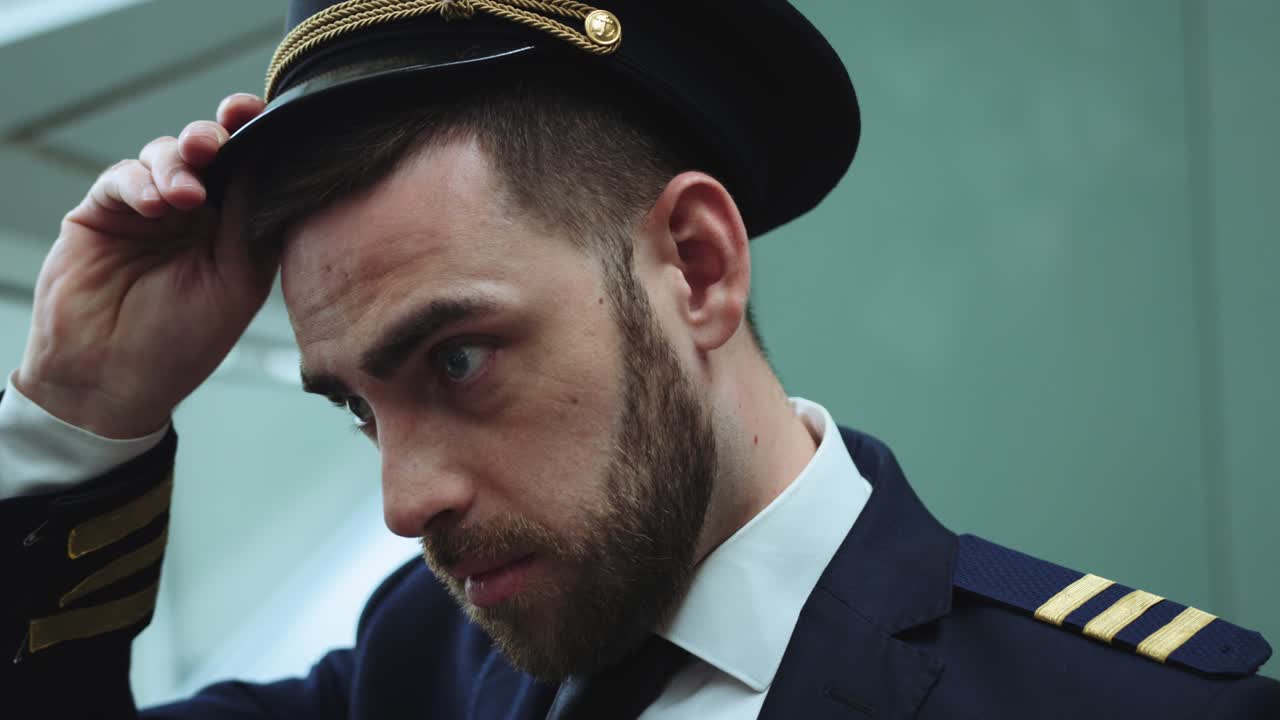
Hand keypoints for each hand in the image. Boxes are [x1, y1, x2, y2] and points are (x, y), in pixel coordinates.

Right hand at [15, 94, 273, 437]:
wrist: (111, 381)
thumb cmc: (182, 343)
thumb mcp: (236, 284)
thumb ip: (249, 224)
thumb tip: (265, 164)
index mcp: (237, 227)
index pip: (253, 170)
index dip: (257, 138)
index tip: (262, 116)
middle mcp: (198, 213)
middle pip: (210, 151)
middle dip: (214, 136)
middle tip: (215, 144)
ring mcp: (150, 210)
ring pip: (167, 154)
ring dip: (178, 163)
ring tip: (184, 197)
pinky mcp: (105, 212)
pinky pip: (123, 177)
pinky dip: (140, 182)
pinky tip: (155, 205)